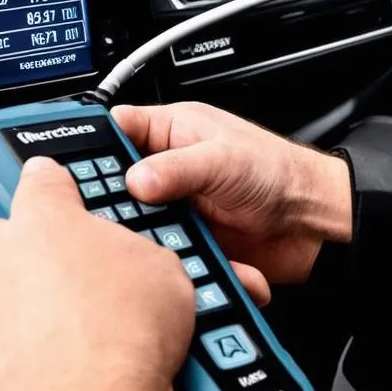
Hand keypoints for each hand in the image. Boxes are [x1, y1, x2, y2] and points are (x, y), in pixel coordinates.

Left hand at [0, 156, 195, 390]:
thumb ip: (133, 250)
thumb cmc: (113, 331)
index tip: (64, 194)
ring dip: (24, 310)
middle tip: (84, 279)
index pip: (41, 180)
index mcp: (37, 213)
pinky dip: (22, 355)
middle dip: (38, 256)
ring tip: (78, 334)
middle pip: (8, 240)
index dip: (59, 189)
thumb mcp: (158, 265)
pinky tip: (65, 369)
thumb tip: (140, 266)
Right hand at [113, 102, 352, 284]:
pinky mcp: (184, 241)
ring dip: (138, 233)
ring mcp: (174, 206)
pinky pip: (160, 252)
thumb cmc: (279, 172)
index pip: (118, 128)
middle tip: (103, 213)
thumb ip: (178, 169)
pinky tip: (166, 262)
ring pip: (133, 221)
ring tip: (137, 240)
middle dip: (110, 198)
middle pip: (117, 180)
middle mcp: (168, 168)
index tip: (77, 167)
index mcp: (172, 130)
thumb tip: (135, 181)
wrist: (314, 224)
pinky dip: (163, 259)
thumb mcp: (224, 160)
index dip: (94, 144)